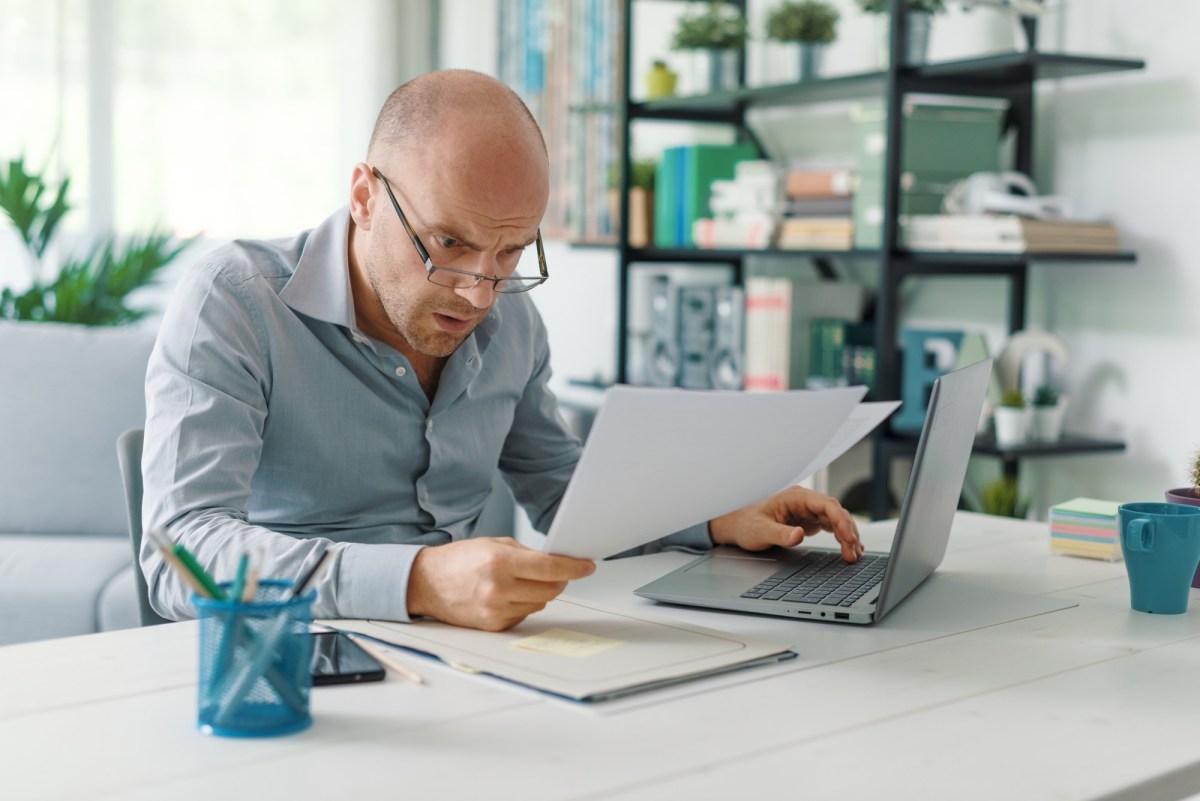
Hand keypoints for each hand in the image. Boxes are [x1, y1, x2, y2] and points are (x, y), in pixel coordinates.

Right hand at [406, 538, 595, 630]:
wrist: (427, 583)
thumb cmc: (460, 560)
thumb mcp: (494, 544)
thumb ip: (527, 553)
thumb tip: (558, 562)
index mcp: (500, 562)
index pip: (550, 567)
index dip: (574, 568)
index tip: (588, 566)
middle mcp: (499, 588)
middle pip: (551, 590)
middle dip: (560, 580)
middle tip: (558, 572)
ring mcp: (496, 610)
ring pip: (540, 604)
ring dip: (540, 593)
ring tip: (521, 581)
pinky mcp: (493, 626)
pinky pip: (524, 615)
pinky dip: (524, 604)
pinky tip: (508, 595)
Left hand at [708, 486, 862, 561]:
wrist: (737, 524)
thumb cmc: (746, 524)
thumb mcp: (760, 531)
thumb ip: (780, 533)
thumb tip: (799, 535)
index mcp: (795, 497)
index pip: (826, 504)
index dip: (841, 520)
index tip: (848, 538)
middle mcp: (804, 501)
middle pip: (835, 512)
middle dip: (848, 532)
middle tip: (853, 554)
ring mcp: (807, 510)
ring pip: (836, 520)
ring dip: (847, 536)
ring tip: (854, 555)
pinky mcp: (808, 521)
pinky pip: (831, 526)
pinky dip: (841, 537)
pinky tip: (850, 547)